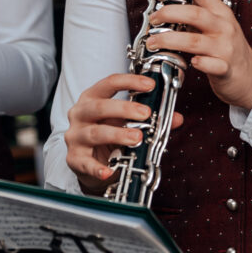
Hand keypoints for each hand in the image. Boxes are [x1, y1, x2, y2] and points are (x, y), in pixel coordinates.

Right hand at [65, 73, 182, 193]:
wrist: (88, 161)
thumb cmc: (107, 135)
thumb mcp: (125, 122)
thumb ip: (150, 119)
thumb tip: (177, 118)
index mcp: (92, 98)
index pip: (109, 83)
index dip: (130, 82)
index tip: (150, 85)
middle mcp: (80, 114)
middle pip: (100, 107)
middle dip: (125, 109)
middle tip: (146, 114)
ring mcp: (75, 136)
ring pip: (95, 133)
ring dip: (118, 135)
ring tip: (137, 138)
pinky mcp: (74, 158)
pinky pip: (86, 163)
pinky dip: (98, 168)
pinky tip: (109, 171)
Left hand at [148, 0, 251, 110]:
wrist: (250, 74)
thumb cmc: (228, 48)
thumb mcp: (216, 24)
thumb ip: (195, 15)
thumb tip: (165, 8)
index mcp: (220, 12)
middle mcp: (223, 27)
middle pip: (193, 14)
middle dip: (167, 14)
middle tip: (153, 20)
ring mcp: (225, 48)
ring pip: (194, 41)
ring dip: (169, 40)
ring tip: (154, 43)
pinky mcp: (225, 68)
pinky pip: (211, 65)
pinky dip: (199, 63)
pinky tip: (190, 62)